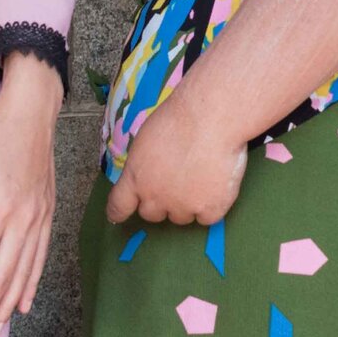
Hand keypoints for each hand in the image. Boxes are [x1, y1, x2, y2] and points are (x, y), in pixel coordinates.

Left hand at [106, 85, 246, 227]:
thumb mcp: (146, 141)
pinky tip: (218, 184)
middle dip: (162, 202)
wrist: (211, 119)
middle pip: (152, 214)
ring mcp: (183, 207)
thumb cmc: (179, 119)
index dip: (119, 213)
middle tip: (178, 182)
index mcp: (135, 178)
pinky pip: (207, 217)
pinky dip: (213, 204)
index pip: (118, 206)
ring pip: (182, 217)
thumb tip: (152, 174)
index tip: (119, 216)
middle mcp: (155, 197)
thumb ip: (144, 165)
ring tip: (203, 177)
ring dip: (188, 204)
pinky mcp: (210, 210)